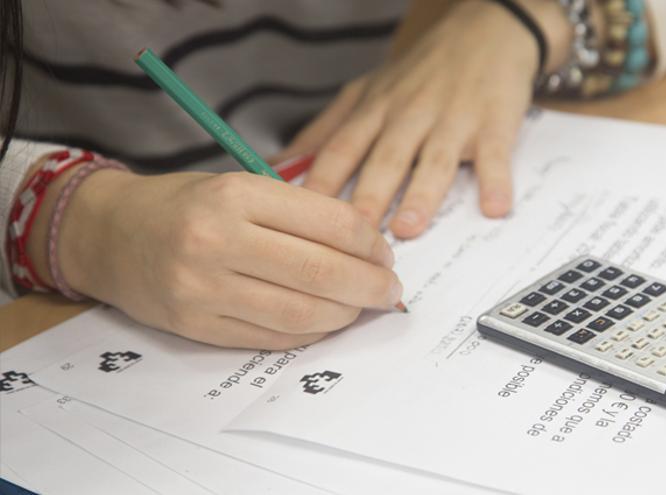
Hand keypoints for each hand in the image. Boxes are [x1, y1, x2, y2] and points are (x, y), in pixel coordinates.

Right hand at [51, 171, 400, 349]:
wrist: (110, 234)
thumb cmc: (186, 205)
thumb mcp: (239, 186)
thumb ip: (298, 213)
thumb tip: (366, 248)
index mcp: (236, 195)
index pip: (330, 224)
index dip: (371, 244)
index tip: (386, 253)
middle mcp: (218, 241)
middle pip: (321, 273)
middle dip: (370, 286)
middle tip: (390, 290)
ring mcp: (204, 289)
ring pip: (301, 313)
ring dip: (346, 315)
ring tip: (362, 307)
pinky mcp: (196, 327)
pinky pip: (271, 337)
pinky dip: (310, 333)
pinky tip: (326, 322)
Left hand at [276, 0, 569, 237]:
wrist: (485, 29)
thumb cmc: (419, 73)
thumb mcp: (365, 92)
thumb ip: (324, 131)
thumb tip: (275, 166)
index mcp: (375, 111)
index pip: (341, 149)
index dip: (322, 183)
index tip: (304, 220)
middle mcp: (410, 116)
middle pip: (384, 159)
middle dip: (367, 197)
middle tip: (354, 236)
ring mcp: (453, 120)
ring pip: (434, 160)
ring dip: (421, 194)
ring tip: (409, 227)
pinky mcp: (494, 123)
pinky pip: (494, 154)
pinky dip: (495, 180)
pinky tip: (493, 207)